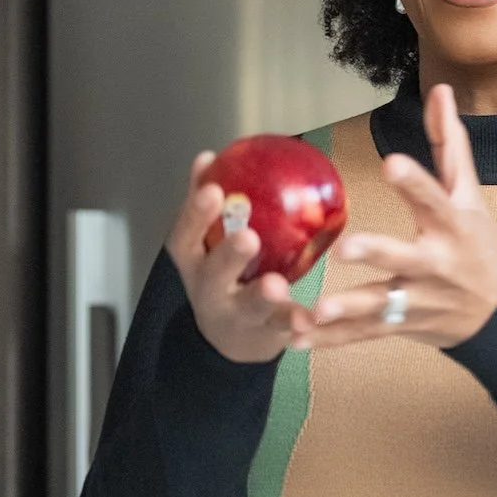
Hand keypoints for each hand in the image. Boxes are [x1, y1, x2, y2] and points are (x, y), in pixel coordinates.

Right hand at [164, 152, 317, 363]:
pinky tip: (309, 317)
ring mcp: (237, 314)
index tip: (212, 189)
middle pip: (214, 273)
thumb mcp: (204, 243)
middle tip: (247, 237)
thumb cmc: (220, 275)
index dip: (196, 214)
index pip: (186, 235)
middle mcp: (210, 289)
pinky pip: (282, 327)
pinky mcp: (265, 331)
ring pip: (249, 305)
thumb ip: (206, 205)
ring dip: (263, 294)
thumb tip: (208, 157)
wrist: (227, 338)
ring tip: (277, 285)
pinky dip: (296, 322)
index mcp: (194, 261)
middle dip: (229, 255)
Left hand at [295, 82, 496, 351]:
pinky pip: (364, 335)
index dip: (414, 182)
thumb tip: (442, 90)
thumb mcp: (470, 195)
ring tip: (314, 309)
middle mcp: (436, 264)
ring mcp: (419, 300)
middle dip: (377, 254)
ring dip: (347, 309)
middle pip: (405, 258)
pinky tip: (296, 338)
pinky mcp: (403, 326)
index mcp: (452, 226)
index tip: (391, 163)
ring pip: (381, 306)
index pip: (434, 199)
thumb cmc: (479, 244)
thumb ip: (450, 144)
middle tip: (344, 249)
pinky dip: (331, 342)